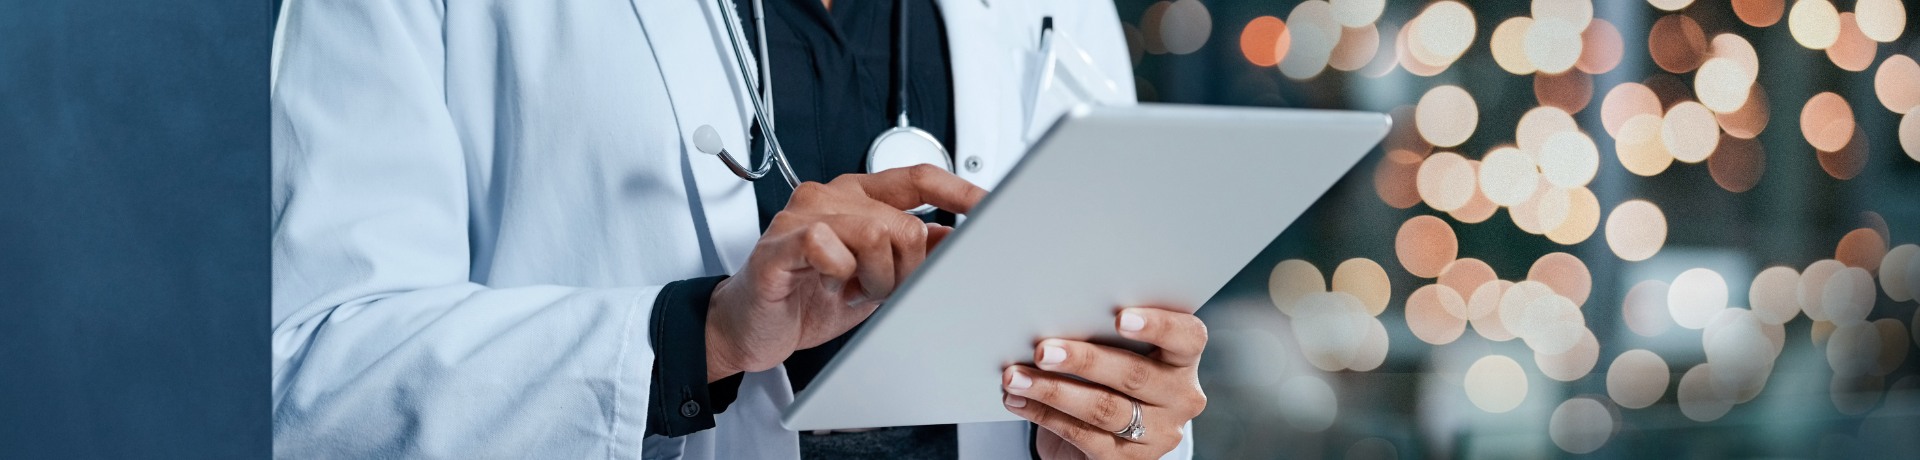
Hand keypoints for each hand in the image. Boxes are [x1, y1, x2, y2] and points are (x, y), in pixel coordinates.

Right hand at [705, 165, 985, 381]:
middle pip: (903, 221)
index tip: (990, 206)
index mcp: (858, 197)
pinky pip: (827, 245)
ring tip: (855, 291)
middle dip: (906, 268)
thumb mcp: (877, 277)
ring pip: (874, 232)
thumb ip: (914, 253)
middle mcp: (831, 196)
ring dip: (875, 277)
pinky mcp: (779, 244)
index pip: (918, 178)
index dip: (958, 191)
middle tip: (884, 290)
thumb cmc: (808, 298)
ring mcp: (803, 216)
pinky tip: (830, 285)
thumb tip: (960, 239)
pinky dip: (840, 272)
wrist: (749, 328)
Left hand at [1002, 307, 1208, 459]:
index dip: (1157, 325)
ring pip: (1104, 408)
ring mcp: (1158, 433)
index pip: (1187, 337)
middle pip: (1134, 374)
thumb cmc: (1110, 374)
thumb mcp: (1119, 351)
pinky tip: (1019, 400)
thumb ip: (1105, 334)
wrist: (1108, 432)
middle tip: (1043, 350)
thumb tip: (1055, 317)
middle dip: (1084, 361)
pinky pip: (1082, 435)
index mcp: (1184, 359)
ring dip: (1053, 391)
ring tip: (1016, 377)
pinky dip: (1045, 415)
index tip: (1121, 317)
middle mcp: (1180, 397)